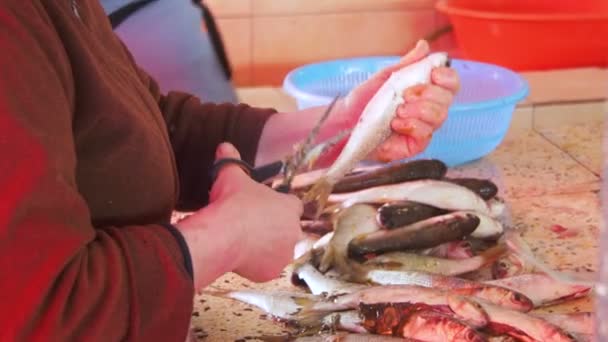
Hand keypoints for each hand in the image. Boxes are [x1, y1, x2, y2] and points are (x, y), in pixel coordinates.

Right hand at [176, 143, 302, 286]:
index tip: (266, 209)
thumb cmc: (232, 204)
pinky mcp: (271, 272)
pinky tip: (241, 257)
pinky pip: (266, 268)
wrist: (224, 236)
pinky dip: (257, 265)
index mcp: (290, 208)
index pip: (294, 206)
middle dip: (273, 229)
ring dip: (266, 248)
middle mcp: (293, 232)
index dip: (280, 207)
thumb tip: (224, 146)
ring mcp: (284, 254)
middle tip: (251, 227)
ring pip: (278, 251)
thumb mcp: (231, 176)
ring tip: (245, 242)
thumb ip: (231, 160)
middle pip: (287, 230)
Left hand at [338, 40, 459, 161]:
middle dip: (429, 94)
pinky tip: (396, 123)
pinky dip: (412, 125)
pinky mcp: (415, 145)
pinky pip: (425, 134)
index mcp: (425, 91)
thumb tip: (424, 45)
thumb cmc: (363, 101)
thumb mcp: (386, 78)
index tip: (434, 74)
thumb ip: (407, 64)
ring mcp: (423, 128)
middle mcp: (428, 110)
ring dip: (419, 110)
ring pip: (439, 117)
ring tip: (398, 109)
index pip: (450, 84)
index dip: (448, 77)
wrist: (345, 122)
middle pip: (447, 100)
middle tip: (406, 95)